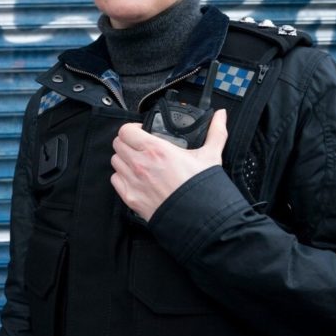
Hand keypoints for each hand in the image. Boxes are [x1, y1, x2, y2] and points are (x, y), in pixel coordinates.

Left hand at [111, 109, 227, 221]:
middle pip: (118, 144)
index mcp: (156, 150)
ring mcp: (133, 181)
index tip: (140, 131)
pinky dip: (122, 177)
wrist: (200, 219)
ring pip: (115, 161)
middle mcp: (140, 164)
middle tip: (138, 146)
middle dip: (127, 142)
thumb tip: (220, 115)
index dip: (131, 129)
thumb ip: (215, 132)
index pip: (126, 130)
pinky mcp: (130, 197)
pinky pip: (115, 180)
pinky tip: (135, 178)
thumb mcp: (211, 156)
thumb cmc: (203, 188)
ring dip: (124, 159)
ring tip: (137, 162)